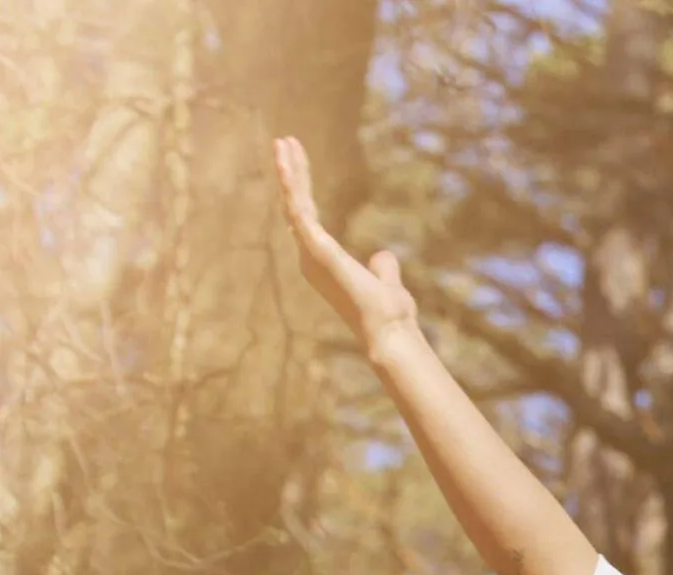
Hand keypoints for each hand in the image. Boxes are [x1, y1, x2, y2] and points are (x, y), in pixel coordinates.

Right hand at [273, 135, 418, 357]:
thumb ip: (383, 268)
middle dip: (292, 174)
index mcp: (324, 261)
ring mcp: (311, 253)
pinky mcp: (316, 249)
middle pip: (297, 206)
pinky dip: (293, 187)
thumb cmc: (388, 316)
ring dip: (288, 173)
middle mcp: (310, 257)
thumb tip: (383, 255)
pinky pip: (300, 211)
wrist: (390, 333)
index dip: (303, 188)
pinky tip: (287, 163)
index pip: (308, 217)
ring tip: (282, 143)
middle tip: (284, 143)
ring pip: (294, 205)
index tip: (298, 161)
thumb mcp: (386, 281)